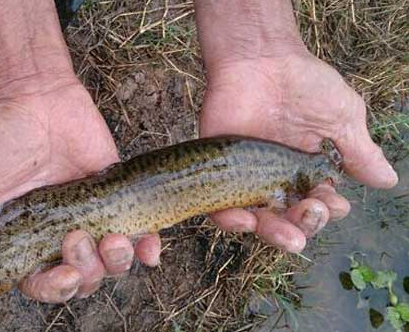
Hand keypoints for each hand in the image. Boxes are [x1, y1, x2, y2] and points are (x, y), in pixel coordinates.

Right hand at [0, 77, 160, 302]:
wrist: (32, 96)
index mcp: (25, 244)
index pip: (44, 284)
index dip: (56, 288)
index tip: (64, 273)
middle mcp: (59, 236)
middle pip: (83, 279)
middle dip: (86, 271)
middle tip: (79, 237)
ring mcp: (91, 217)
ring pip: (113, 263)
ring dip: (117, 261)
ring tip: (114, 238)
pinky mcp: (115, 197)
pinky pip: (141, 234)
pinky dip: (148, 248)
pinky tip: (150, 247)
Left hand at [200, 52, 397, 251]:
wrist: (260, 59)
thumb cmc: (304, 84)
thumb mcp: (342, 117)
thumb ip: (360, 152)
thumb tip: (388, 181)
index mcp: (309, 172)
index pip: (321, 204)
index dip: (329, 210)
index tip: (333, 202)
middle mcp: (279, 181)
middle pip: (292, 220)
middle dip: (306, 225)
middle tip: (311, 211)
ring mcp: (248, 178)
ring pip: (260, 221)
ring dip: (275, 234)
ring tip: (287, 236)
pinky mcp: (219, 173)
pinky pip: (221, 208)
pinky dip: (232, 220)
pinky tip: (246, 220)